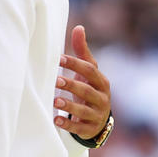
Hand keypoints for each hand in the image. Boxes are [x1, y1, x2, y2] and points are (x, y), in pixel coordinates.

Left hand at [54, 25, 110, 139]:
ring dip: (69, 106)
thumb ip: (82, 52)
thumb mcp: (88, 72)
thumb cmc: (89, 88)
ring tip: (55, 101)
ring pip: (84, 111)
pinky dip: (68, 125)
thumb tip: (79, 27)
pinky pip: (79, 128)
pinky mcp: (89, 129)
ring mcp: (97, 115)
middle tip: (56, 80)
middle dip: (72, 86)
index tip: (58, 59)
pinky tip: (56, 120)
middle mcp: (102, 98)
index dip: (75, 64)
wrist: (99, 119)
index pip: (90, 70)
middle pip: (87, 91)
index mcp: (101, 82)